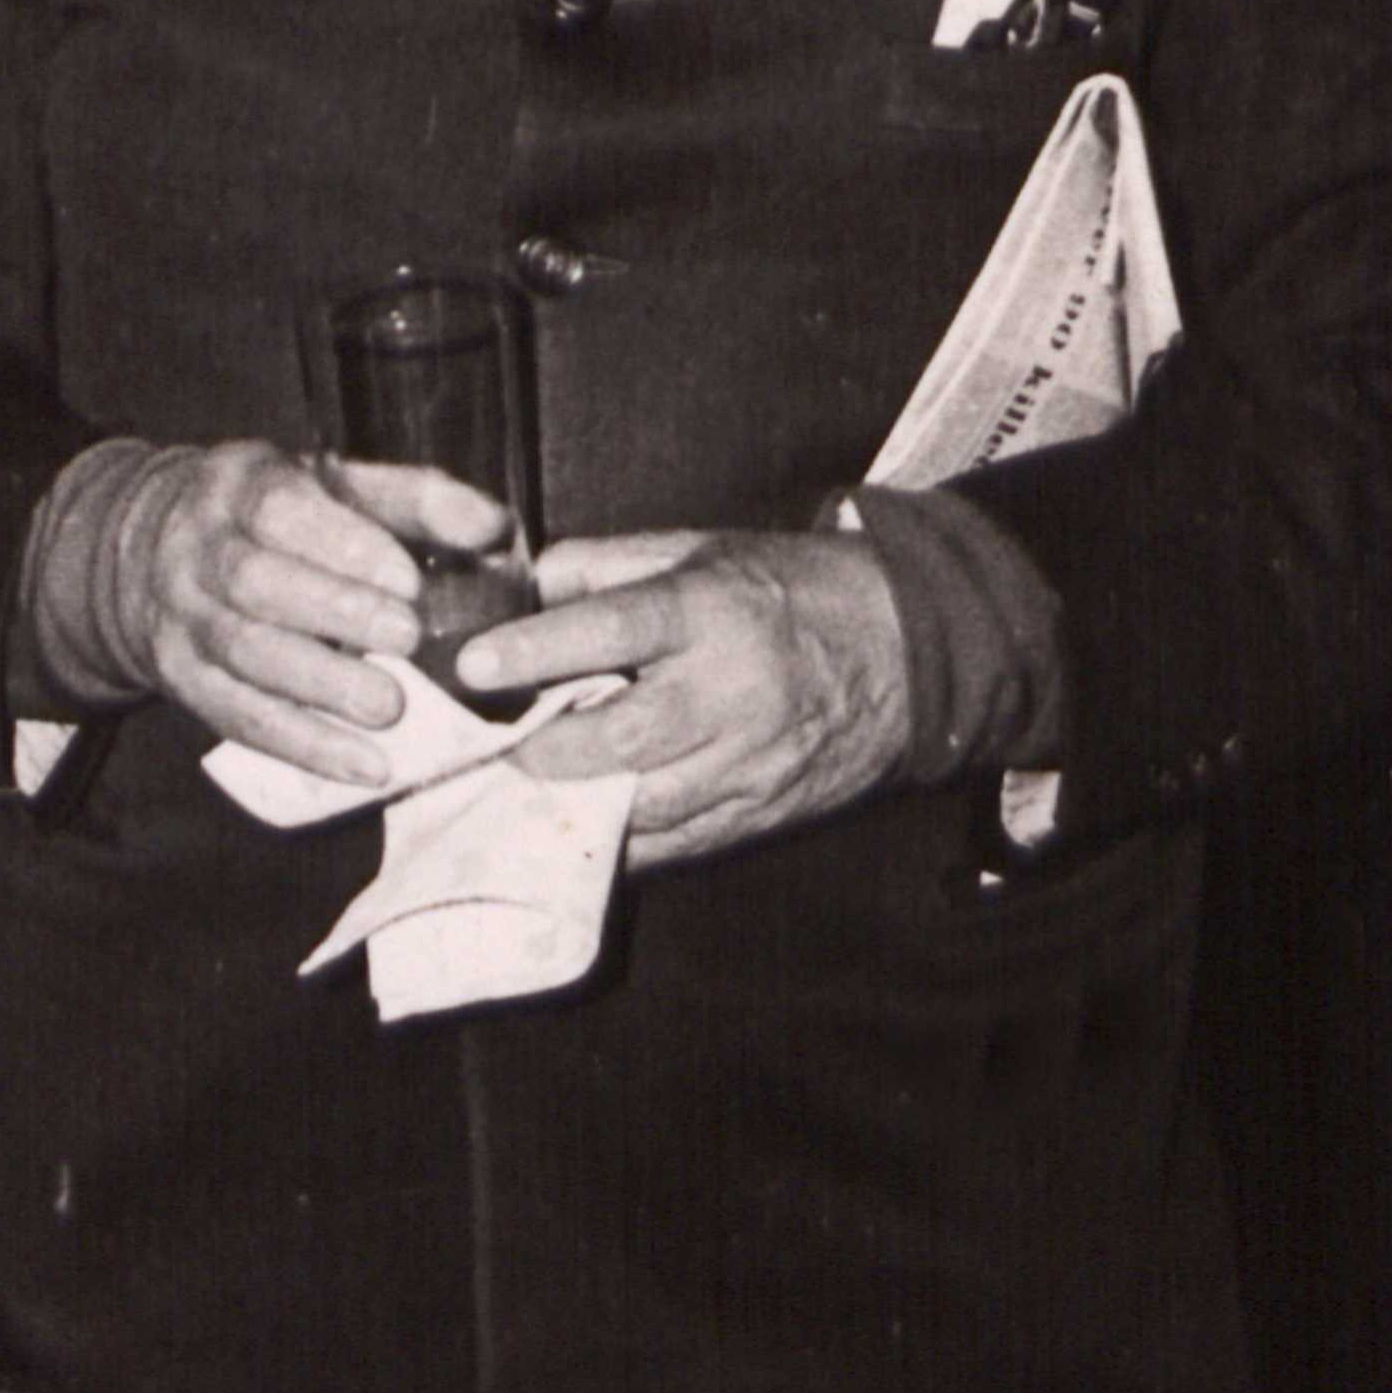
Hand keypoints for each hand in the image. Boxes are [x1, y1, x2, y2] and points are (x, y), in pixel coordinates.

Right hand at [34, 440, 516, 786]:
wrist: (146, 549)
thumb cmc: (276, 517)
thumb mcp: (333, 485)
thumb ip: (413, 500)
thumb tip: (494, 527)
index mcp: (240, 485)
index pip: (281, 508)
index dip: (342, 545)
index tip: (408, 580)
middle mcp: (197, 548)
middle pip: (252, 581)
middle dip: (332, 611)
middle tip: (407, 639)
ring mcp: (181, 617)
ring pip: (241, 653)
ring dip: (319, 685)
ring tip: (391, 708)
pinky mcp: (181, 679)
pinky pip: (236, 716)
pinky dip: (302, 745)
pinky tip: (365, 766)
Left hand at [458, 527, 918, 870]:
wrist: (919, 650)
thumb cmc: (794, 589)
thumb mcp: (704, 549)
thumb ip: (607, 565)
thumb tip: (525, 586)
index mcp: (714, 614)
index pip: (613, 630)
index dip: (536, 650)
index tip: (472, 667)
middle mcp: (733, 694)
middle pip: (621, 738)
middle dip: (544, 751)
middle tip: (486, 749)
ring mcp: (753, 763)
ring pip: (645, 804)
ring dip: (572, 807)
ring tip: (512, 797)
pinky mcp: (766, 812)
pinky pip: (680, 843)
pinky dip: (622, 843)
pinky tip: (573, 833)